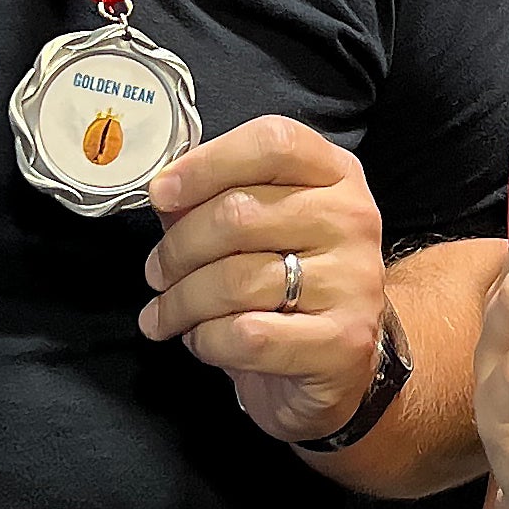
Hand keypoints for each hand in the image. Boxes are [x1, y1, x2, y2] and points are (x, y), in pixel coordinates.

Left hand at [142, 118, 388, 444]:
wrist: (339, 364)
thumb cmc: (288, 284)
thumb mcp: (260, 228)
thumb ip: (214, 201)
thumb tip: (165, 196)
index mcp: (334, 174)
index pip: (272, 143)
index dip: (207, 164)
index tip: (162, 194)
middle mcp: (352, 219)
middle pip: (239, 214)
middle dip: (177, 249)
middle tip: (155, 272)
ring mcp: (353, 281)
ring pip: (235, 280)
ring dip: (181, 301)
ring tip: (165, 314)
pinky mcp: (342, 342)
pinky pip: (246, 334)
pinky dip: (206, 339)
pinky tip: (201, 339)